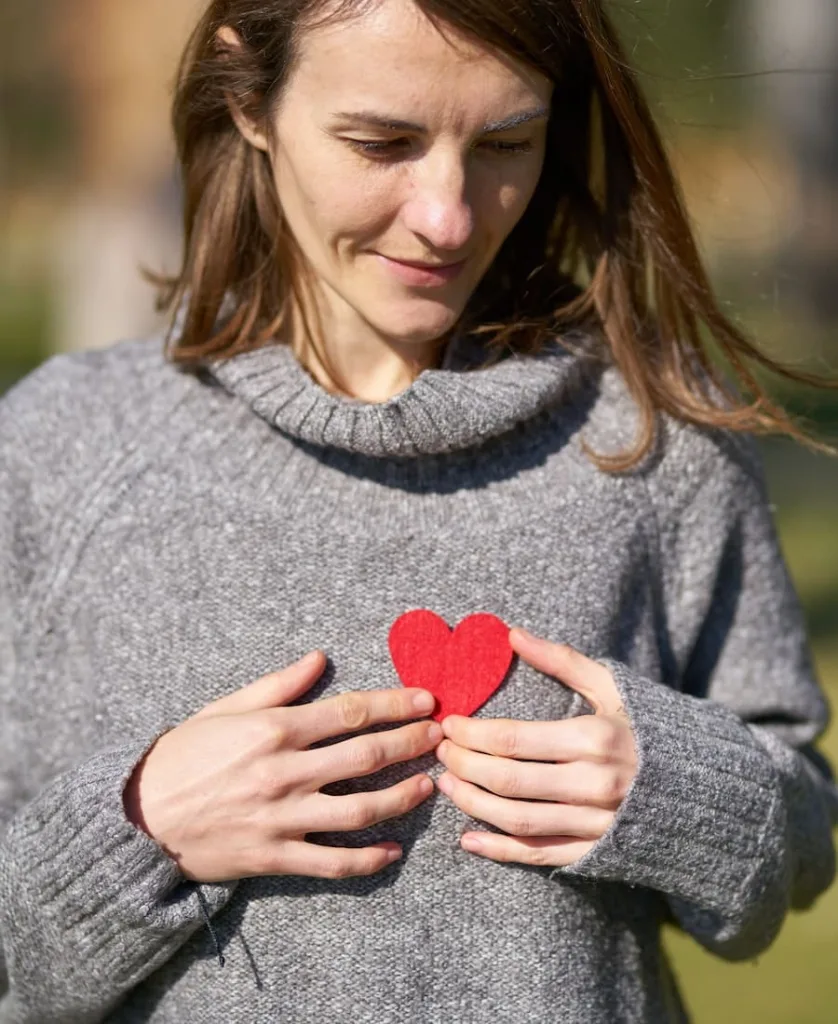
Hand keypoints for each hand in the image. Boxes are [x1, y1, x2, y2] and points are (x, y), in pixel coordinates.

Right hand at [123, 651, 439, 882]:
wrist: (138, 818)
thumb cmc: (182, 755)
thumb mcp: (225, 708)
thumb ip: (278, 685)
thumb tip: (320, 658)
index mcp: (274, 729)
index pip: (351, 712)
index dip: (395, 704)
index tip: (427, 700)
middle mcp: (284, 771)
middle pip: (365, 755)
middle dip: (411, 743)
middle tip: (442, 736)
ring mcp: (282, 817)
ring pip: (359, 809)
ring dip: (402, 797)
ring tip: (428, 786)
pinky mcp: (275, 856)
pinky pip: (333, 862)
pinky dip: (368, 859)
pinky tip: (393, 851)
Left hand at [435, 628, 636, 867]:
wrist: (705, 788)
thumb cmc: (648, 728)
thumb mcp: (611, 687)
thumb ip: (560, 660)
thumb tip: (512, 633)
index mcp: (594, 737)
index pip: (512, 739)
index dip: (471, 734)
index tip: (449, 724)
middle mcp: (595, 784)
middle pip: (507, 779)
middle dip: (463, 765)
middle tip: (439, 752)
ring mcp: (595, 823)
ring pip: (516, 819)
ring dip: (472, 804)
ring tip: (446, 786)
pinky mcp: (596, 853)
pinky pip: (538, 855)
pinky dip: (499, 850)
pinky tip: (468, 838)